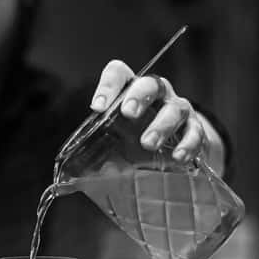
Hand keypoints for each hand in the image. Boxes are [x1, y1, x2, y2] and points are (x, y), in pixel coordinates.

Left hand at [89, 60, 224, 172]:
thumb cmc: (136, 143)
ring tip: (148, 144)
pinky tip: (178, 158)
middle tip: (128, 114)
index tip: (96, 107)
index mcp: (131, 92)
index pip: (120, 73)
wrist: (175, 152)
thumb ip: (93, 155)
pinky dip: (188, 144)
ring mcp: (178, 110)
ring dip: (162, 125)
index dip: (109, 85)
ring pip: (175, 108)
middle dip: (139, 97)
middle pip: (150, 84)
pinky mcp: (196, 130)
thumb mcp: (114, 144)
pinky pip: (196, 132)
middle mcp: (157, 95)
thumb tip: (62, 184)